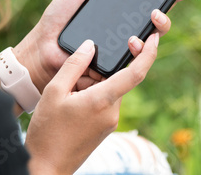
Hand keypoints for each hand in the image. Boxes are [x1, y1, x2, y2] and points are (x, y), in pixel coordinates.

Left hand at [14, 0, 198, 92]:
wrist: (42, 47)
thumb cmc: (59, 16)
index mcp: (122, 9)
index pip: (152, 0)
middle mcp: (127, 28)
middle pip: (158, 21)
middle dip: (169, 12)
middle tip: (162, 5)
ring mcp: (123, 47)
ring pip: (153, 41)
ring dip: (160, 28)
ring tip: (153, 18)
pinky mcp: (116, 64)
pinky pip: (137, 60)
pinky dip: (141, 49)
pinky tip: (136, 40)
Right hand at [26, 35, 158, 173]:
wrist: (46, 167)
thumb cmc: (47, 132)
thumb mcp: (54, 91)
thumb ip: (74, 65)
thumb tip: (91, 45)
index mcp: (103, 100)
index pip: (136, 73)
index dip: (148, 53)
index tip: (154, 38)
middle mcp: (113, 112)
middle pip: (116, 78)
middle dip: (98, 70)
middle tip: (74, 76)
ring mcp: (110, 121)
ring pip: (109, 89)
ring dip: (92, 83)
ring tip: (67, 93)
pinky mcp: (105, 126)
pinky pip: (105, 101)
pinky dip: (92, 94)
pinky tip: (71, 101)